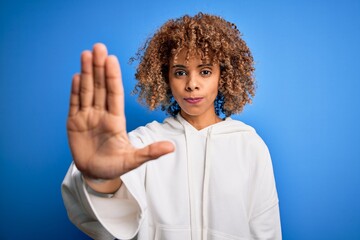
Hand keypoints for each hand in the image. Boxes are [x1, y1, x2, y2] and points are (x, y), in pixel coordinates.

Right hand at [67, 43, 173, 185]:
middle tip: (98, 47)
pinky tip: (77, 76)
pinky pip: (75, 103)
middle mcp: (102, 114)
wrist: (96, 174)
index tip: (112, 59)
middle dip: (98, 67)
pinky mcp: (74, 123)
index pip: (114, 94)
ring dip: (86, 73)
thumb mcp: (133, 160)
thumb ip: (150, 153)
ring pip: (87, 91)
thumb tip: (172, 147)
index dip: (113, 77)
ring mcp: (87, 117)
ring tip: (86, 54)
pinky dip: (75, 91)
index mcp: (116, 120)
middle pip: (100, 87)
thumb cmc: (115, 166)